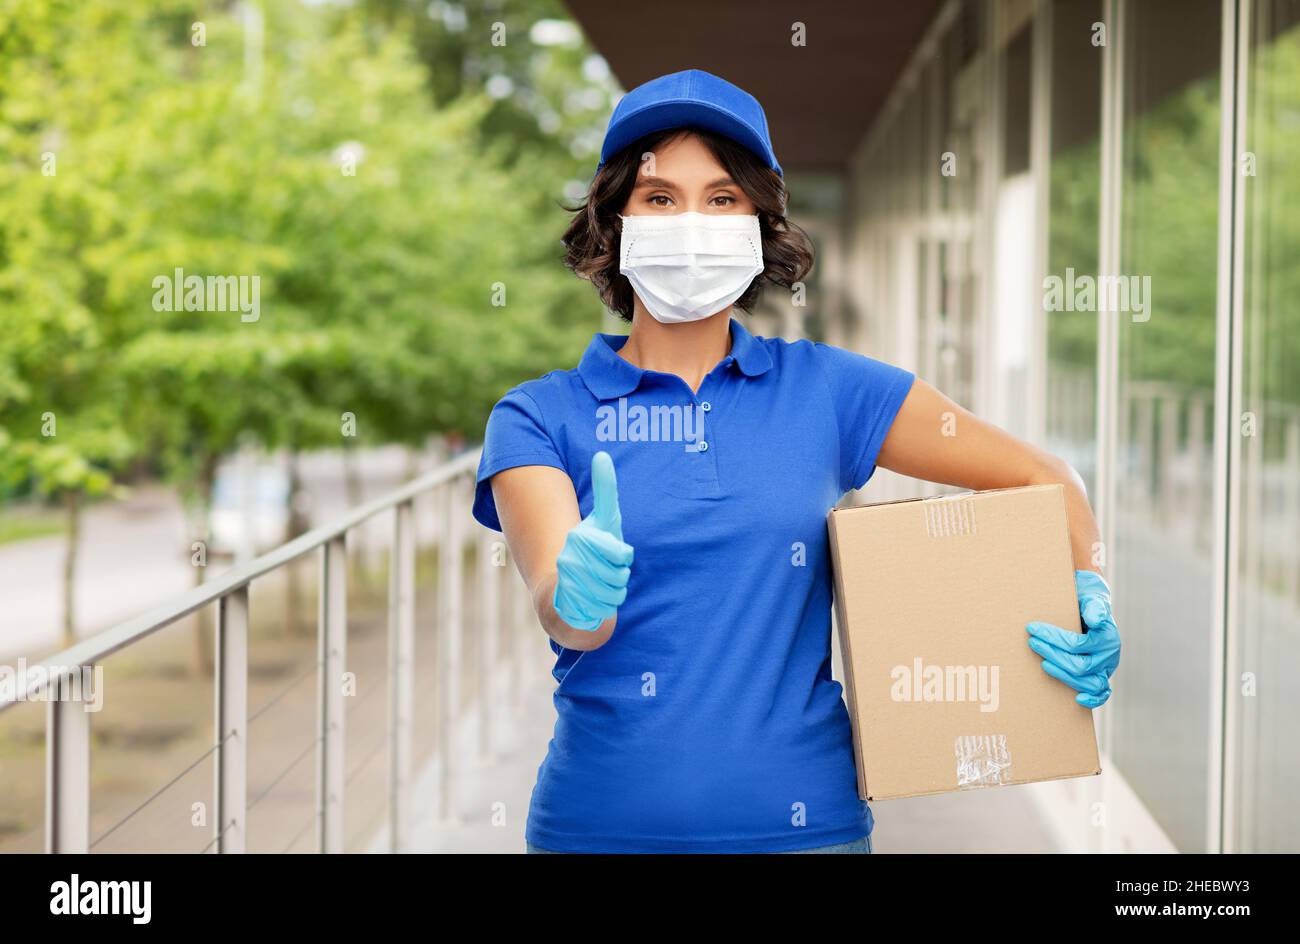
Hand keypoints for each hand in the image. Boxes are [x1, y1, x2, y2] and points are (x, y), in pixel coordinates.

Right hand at [552, 451, 633, 630]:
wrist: (567, 587)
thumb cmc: (593, 547)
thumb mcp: (603, 518)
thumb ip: (605, 489)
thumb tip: (602, 454)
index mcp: (580, 537)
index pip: (622, 554)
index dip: (624, 557)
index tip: (615, 553)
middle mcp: (569, 559)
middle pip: (620, 575)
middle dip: (620, 576)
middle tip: (608, 570)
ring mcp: (567, 584)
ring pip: (614, 593)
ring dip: (614, 591)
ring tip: (602, 584)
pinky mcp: (567, 605)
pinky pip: (604, 610)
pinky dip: (605, 608)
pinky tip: (595, 600)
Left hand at [1026, 570, 1120, 708]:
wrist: (1094, 608)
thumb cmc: (1088, 602)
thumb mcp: (1091, 596)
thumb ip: (1094, 605)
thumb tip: (1096, 619)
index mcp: (1107, 635)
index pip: (1077, 644)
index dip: (1053, 638)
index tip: (1032, 628)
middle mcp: (1109, 654)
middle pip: (1079, 665)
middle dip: (1052, 654)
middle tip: (1032, 642)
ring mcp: (1106, 668)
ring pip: (1088, 682)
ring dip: (1063, 674)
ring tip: (1042, 663)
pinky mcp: (1102, 676)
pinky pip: (1103, 694)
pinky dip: (1093, 699)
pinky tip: (1078, 699)